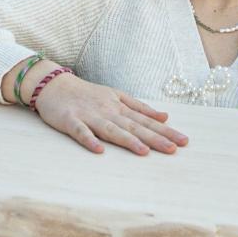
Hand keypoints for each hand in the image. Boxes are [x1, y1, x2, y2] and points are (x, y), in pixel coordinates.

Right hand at [30, 72, 187, 156]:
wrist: (53, 84)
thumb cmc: (87, 93)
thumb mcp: (117, 96)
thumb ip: (140, 107)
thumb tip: (165, 116)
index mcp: (120, 107)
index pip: (147, 121)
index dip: (165, 131)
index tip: (184, 141)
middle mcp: (108, 111)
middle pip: (134, 126)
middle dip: (154, 138)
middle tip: (174, 148)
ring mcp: (89, 116)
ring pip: (111, 129)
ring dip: (128, 140)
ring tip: (144, 151)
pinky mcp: (70, 120)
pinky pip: (80, 132)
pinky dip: (89, 140)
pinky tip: (99, 150)